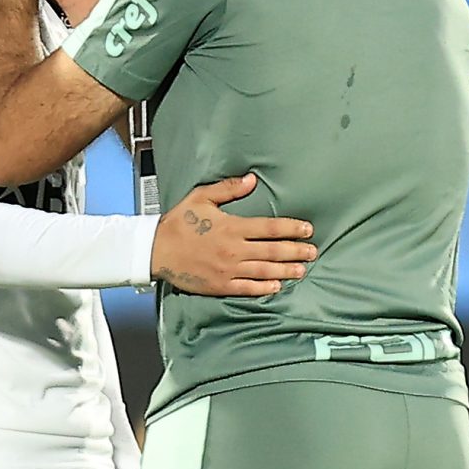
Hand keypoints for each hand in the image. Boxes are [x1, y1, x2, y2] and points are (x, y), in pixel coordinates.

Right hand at [149, 175, 317, 297]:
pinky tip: (278, 286)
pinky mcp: (220, 285)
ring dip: (286, 270)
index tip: (308, 230)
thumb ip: (228, 189)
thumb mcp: (201, 198)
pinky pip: (247, 288)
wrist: (156, 250)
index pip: (270, 228)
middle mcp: (234, 250)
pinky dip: (264, 288)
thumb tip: (252, 180)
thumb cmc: (178, 222)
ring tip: (302, 270)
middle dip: (296, 251)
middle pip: (273, 251)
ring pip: (265, 271)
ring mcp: (228, 270)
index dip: (292, 229)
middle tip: (313, 252)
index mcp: (232, 227)